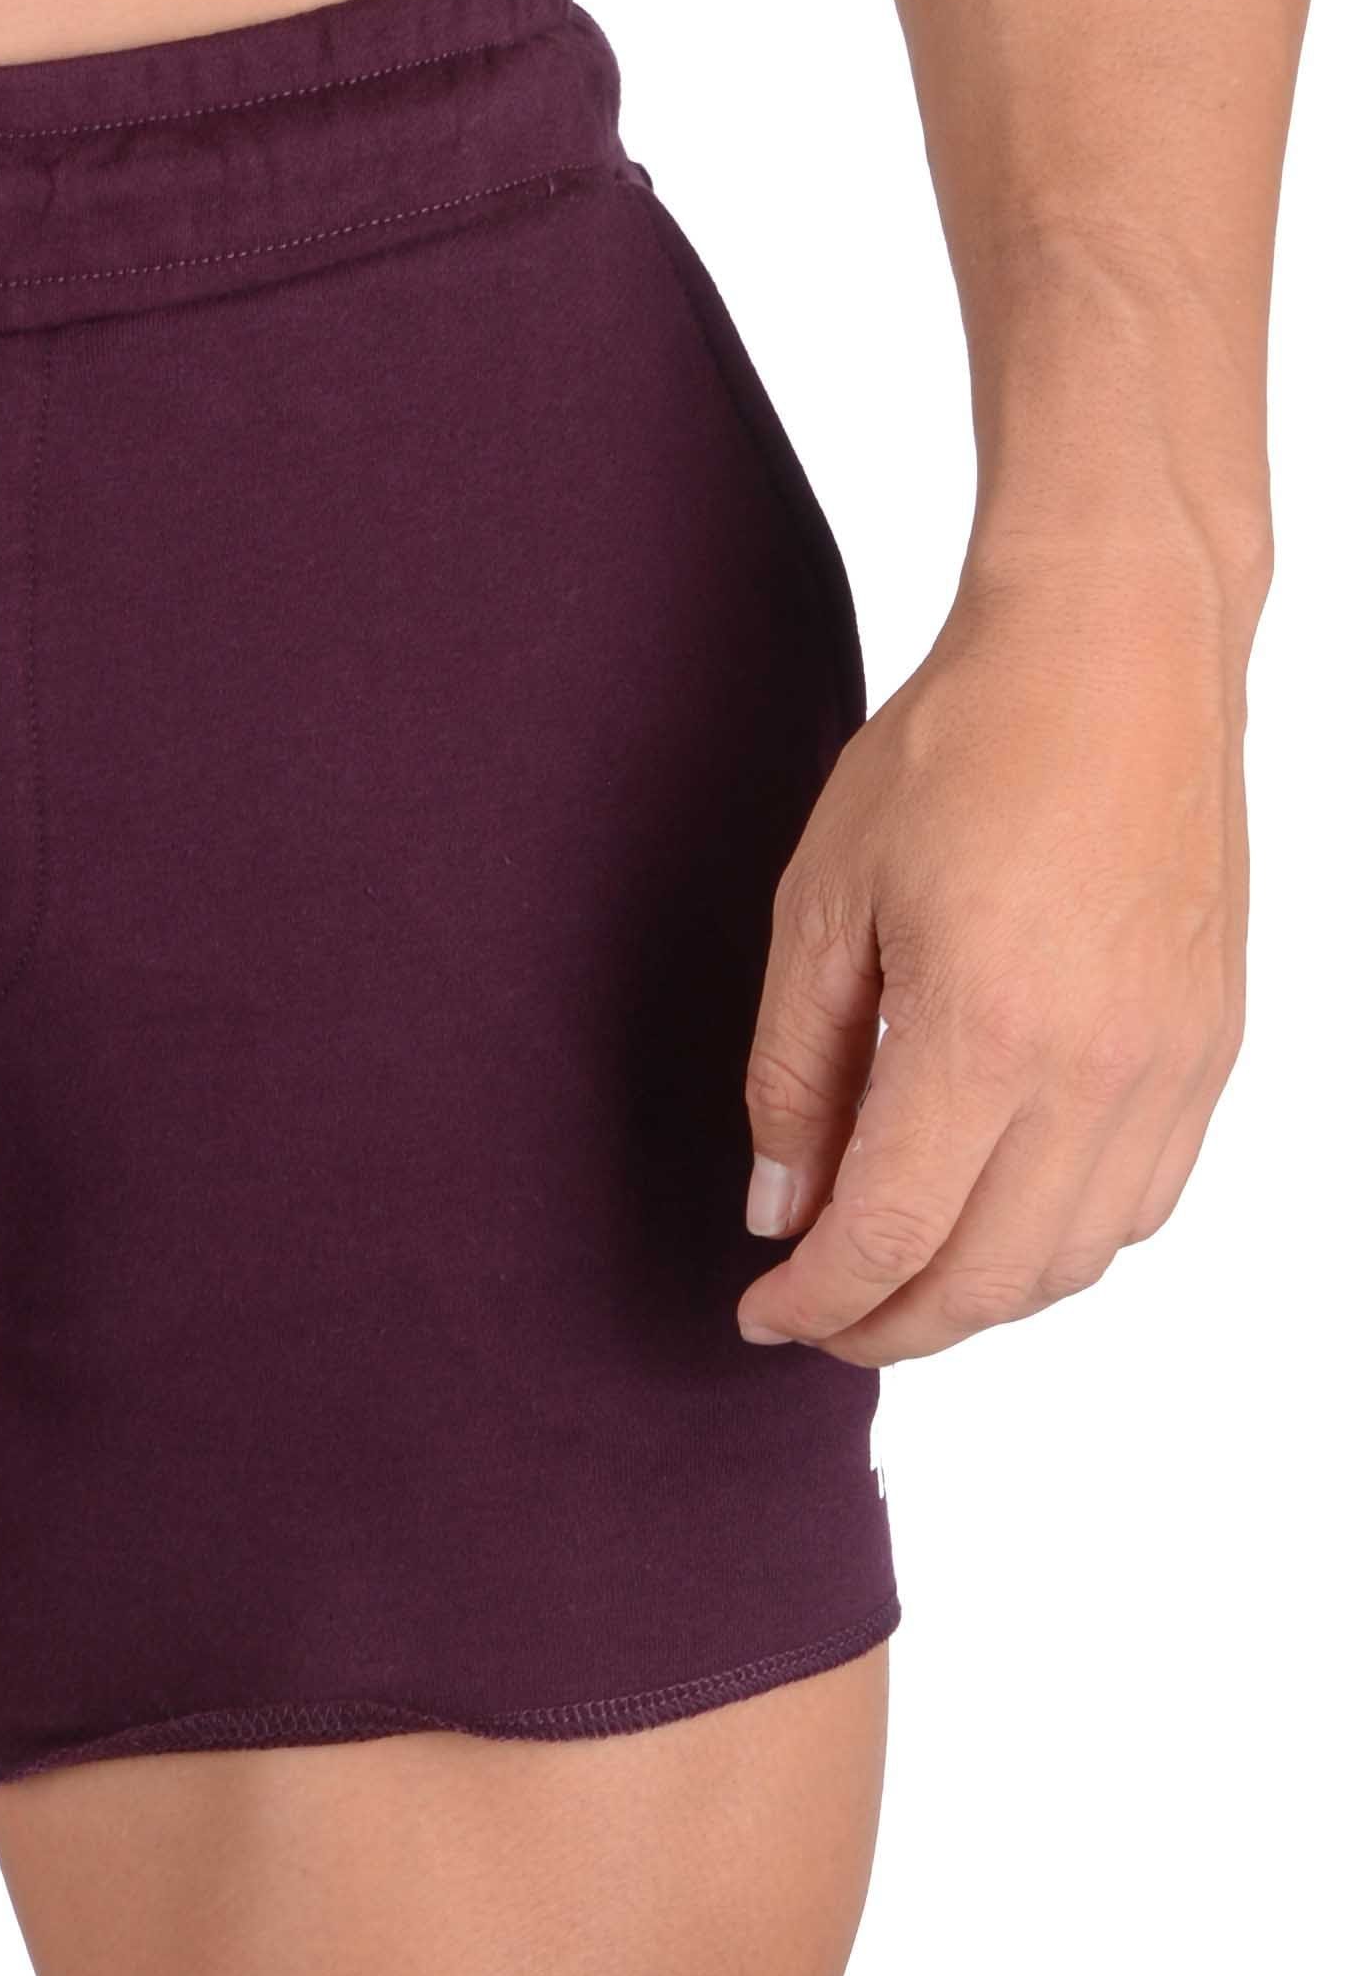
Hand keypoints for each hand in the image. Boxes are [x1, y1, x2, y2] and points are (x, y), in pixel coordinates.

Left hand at [737, 551, 1249, 1364]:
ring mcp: (1173, 1064)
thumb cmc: (962, 747)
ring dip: (978, 1298)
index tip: (761, 1315)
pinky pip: (1142, 1201)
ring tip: (896, 1278)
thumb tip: (779, 1209)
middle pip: (989, 1279)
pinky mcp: (1212, 1045)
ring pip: (1075, 1260)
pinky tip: (996, 1215)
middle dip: (890, 1325)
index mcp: (986, 1030)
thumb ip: (794, 1071)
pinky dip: (1062, 1243)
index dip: (817, 1301)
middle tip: (818, 1318)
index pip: (893, 1236)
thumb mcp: (824, 901)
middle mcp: (1098, 1068)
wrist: (1120, 650)